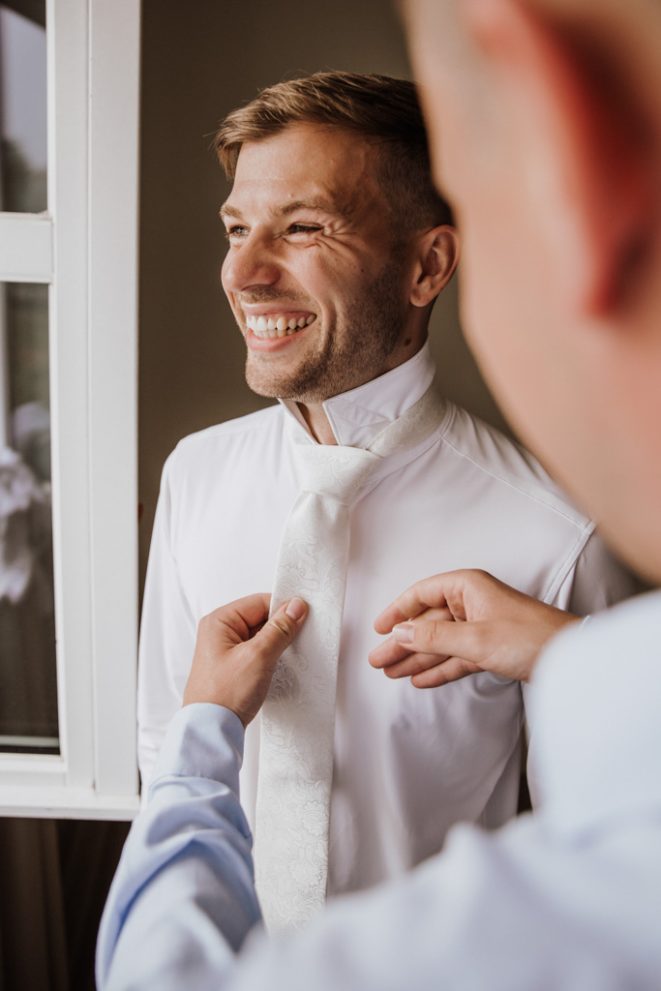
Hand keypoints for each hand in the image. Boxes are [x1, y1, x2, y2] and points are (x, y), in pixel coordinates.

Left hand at [183, 593, 307, 724]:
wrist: (211, 730)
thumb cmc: (224, 695)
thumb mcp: (258, 657)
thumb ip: (279, 629)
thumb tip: (295, 606)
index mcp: (219, 622)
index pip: (258, 602)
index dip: (282, 607)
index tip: (304, 615)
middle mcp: (219, 632)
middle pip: (260, 618)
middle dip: (281, 627)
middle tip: (300, 636)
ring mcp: (224, 651)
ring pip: (260, 636)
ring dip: (276, 643)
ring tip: (290, 653)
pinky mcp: (232, 667)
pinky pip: (256, 652)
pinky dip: (270, 656)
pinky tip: (280, 664)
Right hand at [370, 569, 577, 686]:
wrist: (571, 657)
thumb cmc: (530, 637)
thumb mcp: (475, 638)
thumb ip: (434, 638)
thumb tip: (400, 634)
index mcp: (467, 586)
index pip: (422, 594)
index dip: (398, 611)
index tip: (378, 629)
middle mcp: (472, 603)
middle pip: (428, 622)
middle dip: (403, 643)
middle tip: (378, 661)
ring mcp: (481, 626)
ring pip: (440, 642)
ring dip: (416, 658)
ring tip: (391, 673)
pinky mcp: (490, 648)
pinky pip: (456, 657)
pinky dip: (438, 668)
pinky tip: (419, 679)